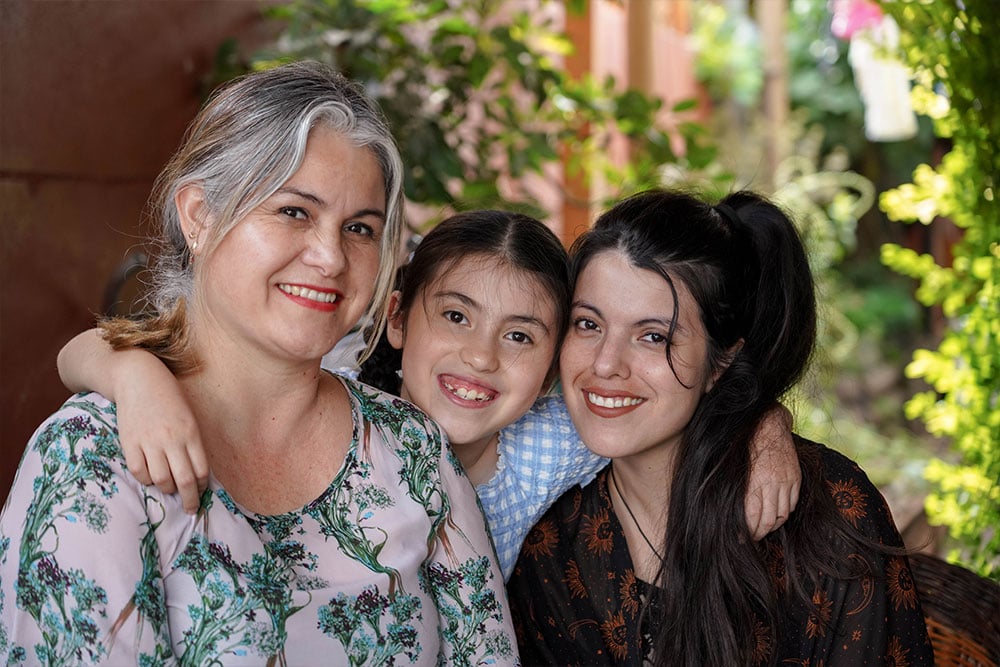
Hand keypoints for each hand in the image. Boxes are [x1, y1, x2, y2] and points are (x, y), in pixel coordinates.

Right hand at [112, 350, 208, 512]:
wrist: (138, 377)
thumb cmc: (168, 397)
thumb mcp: (189, 416)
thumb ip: (192, 441)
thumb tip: (196, 471)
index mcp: (191, 433)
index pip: (201, 470)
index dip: (202, 487)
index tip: (201, 494)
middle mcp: (171, 439)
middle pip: (184, 480)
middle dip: (189, 500)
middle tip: (190, 509)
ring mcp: (149, 442)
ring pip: (161, 480)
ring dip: (167, 490)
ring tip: (170, 490)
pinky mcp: (129, 442)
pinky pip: (139, 471)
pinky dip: (146, 480)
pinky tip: (150, 477)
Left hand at [745, 404, 799, 539]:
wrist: (767, 424)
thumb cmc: (744, 445)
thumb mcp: (733, 467)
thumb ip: (735, 490)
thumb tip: (725, 513)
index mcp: (753, 483)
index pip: (752, 518)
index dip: (747, 532)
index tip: (740, 538)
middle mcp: (771, 484)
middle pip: (768, 521)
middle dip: (759, 533)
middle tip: (752, 538)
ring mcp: (785, 482)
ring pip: (782, 515)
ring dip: (772, 525)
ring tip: (763, 528)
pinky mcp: (795, 478)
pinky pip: (792, 504)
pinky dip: (784, 513)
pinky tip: (775, 514)